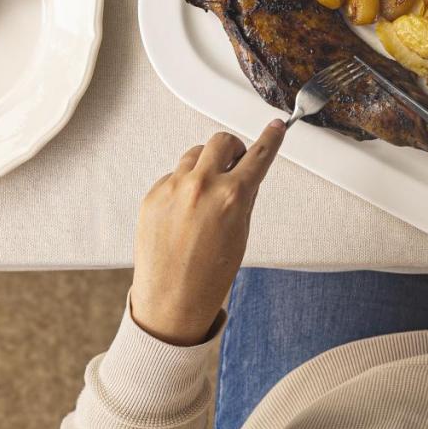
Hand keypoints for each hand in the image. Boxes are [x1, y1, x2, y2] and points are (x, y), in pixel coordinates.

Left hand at [129, 121, 285, 345]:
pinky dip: (183, 184)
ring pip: (195, 154)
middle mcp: (201, 186)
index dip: (270, 138)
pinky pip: (173, 175)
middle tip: (234, 163)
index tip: (275, 128)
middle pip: (221, 142)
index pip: (258, 155)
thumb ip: (245, 198)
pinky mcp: (152, 195)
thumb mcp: (241, 234)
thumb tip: (246, 176)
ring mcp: (172, 189)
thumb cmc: (208, 276)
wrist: (171, 300)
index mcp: (231, 196)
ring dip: (206, 164)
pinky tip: (186, 210)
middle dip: (232, 149)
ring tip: (208, 191)